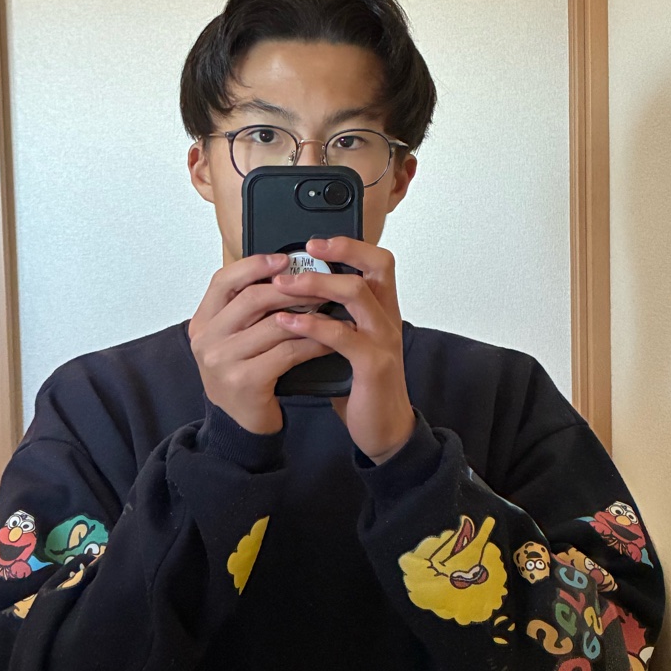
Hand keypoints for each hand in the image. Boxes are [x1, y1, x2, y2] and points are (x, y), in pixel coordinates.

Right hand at [188, 252, 333, 435]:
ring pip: (274, 325)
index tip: (283, 260)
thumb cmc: (244, 375)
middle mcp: (206, 340)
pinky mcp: (245, 381)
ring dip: (309, 316)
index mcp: (202, 323)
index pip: (222, 281)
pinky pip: (287, 352)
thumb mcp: (234, 339)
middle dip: (291, 289)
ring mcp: (222, 362)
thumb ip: (247, 310)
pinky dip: (312, 343)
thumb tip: (285, 273)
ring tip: (331, 310)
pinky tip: (328, 341)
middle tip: (321, 285)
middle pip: (252, 299)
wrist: (240, 425)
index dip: (253, 266)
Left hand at [272, 237, 415, 463]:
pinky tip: (288, 322)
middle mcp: (387, 319)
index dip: (350, 246)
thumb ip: (334, 316)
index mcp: (381, 310)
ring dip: (317, 285)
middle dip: (338, 253)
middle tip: (301, 253)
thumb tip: (295, 291)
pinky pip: (343, 336)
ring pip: (357, 295)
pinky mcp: (373, 365)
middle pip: (375, 268)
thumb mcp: (351, 342)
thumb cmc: (361, 383)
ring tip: (284, 285)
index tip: (315, 242)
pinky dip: (313, 325)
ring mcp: (383, 340)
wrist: (383, 429)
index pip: (378, 262)